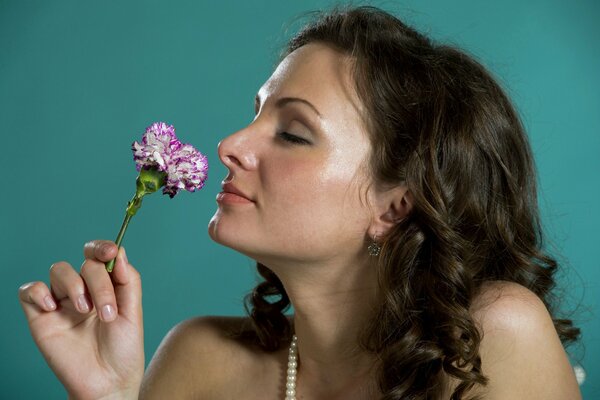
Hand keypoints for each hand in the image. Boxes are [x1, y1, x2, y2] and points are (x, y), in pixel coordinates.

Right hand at [18, 241, 143, 399]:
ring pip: (58, 270)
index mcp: (107, 286)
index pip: (100, 255)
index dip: (103, 247)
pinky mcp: (41, 318)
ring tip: (85, 311)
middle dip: (98, 282)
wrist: (108, 382)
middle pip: (84, 264)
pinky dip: (39, 292)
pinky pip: (30, 291)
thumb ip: (128, 280)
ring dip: (74, 285)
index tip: (110, 252)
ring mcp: (61, 302)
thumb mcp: (134, 312)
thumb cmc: (123, 349)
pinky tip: (53, 307)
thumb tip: (119, 251)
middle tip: (106, 311)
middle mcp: (84, 290)